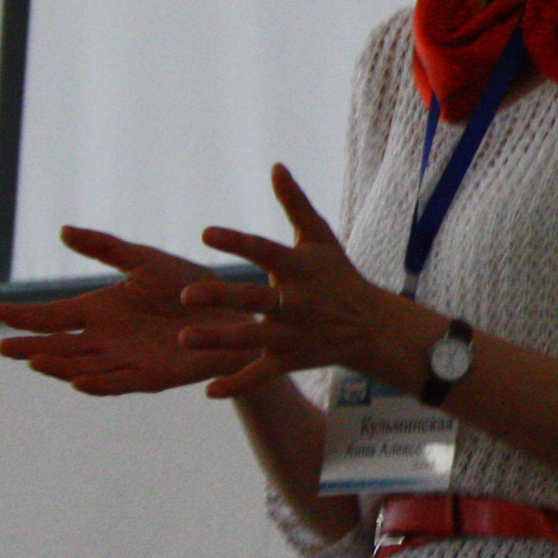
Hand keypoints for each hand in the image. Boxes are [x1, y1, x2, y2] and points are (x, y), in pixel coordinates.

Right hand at [0, 227, 249, 395]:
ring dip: (59, 366)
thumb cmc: (189, 285)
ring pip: (82, 366)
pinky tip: (78, 380)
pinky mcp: (153, 376)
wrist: (235, 310)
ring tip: (34, 360)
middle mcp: (107, 339)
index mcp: (100, 310)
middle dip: (32, 347)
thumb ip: (106, 249)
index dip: (27, 316)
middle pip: (60, 346)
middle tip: (4, 348)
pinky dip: (98, 383)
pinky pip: (120, 382)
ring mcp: (127, 359)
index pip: (54, 316)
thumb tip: (62, 230)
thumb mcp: (145, 261)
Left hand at [180, 163, 420, 399]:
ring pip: (251, 338)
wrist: (372, 325)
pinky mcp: (290, 360)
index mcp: (298, 268)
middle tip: (186, 295)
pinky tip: (211, 391)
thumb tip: (276, 166)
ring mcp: (292, 334)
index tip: (206, 233)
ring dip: (219, 339)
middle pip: (253, 299)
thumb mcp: (320, 237)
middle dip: (221, 297)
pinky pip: (262, 375)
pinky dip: (239, 384)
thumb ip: (294, 203)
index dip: (237, 242)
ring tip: (185, 338)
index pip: (264, 250)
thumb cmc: (337, 275)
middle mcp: (294, 302)